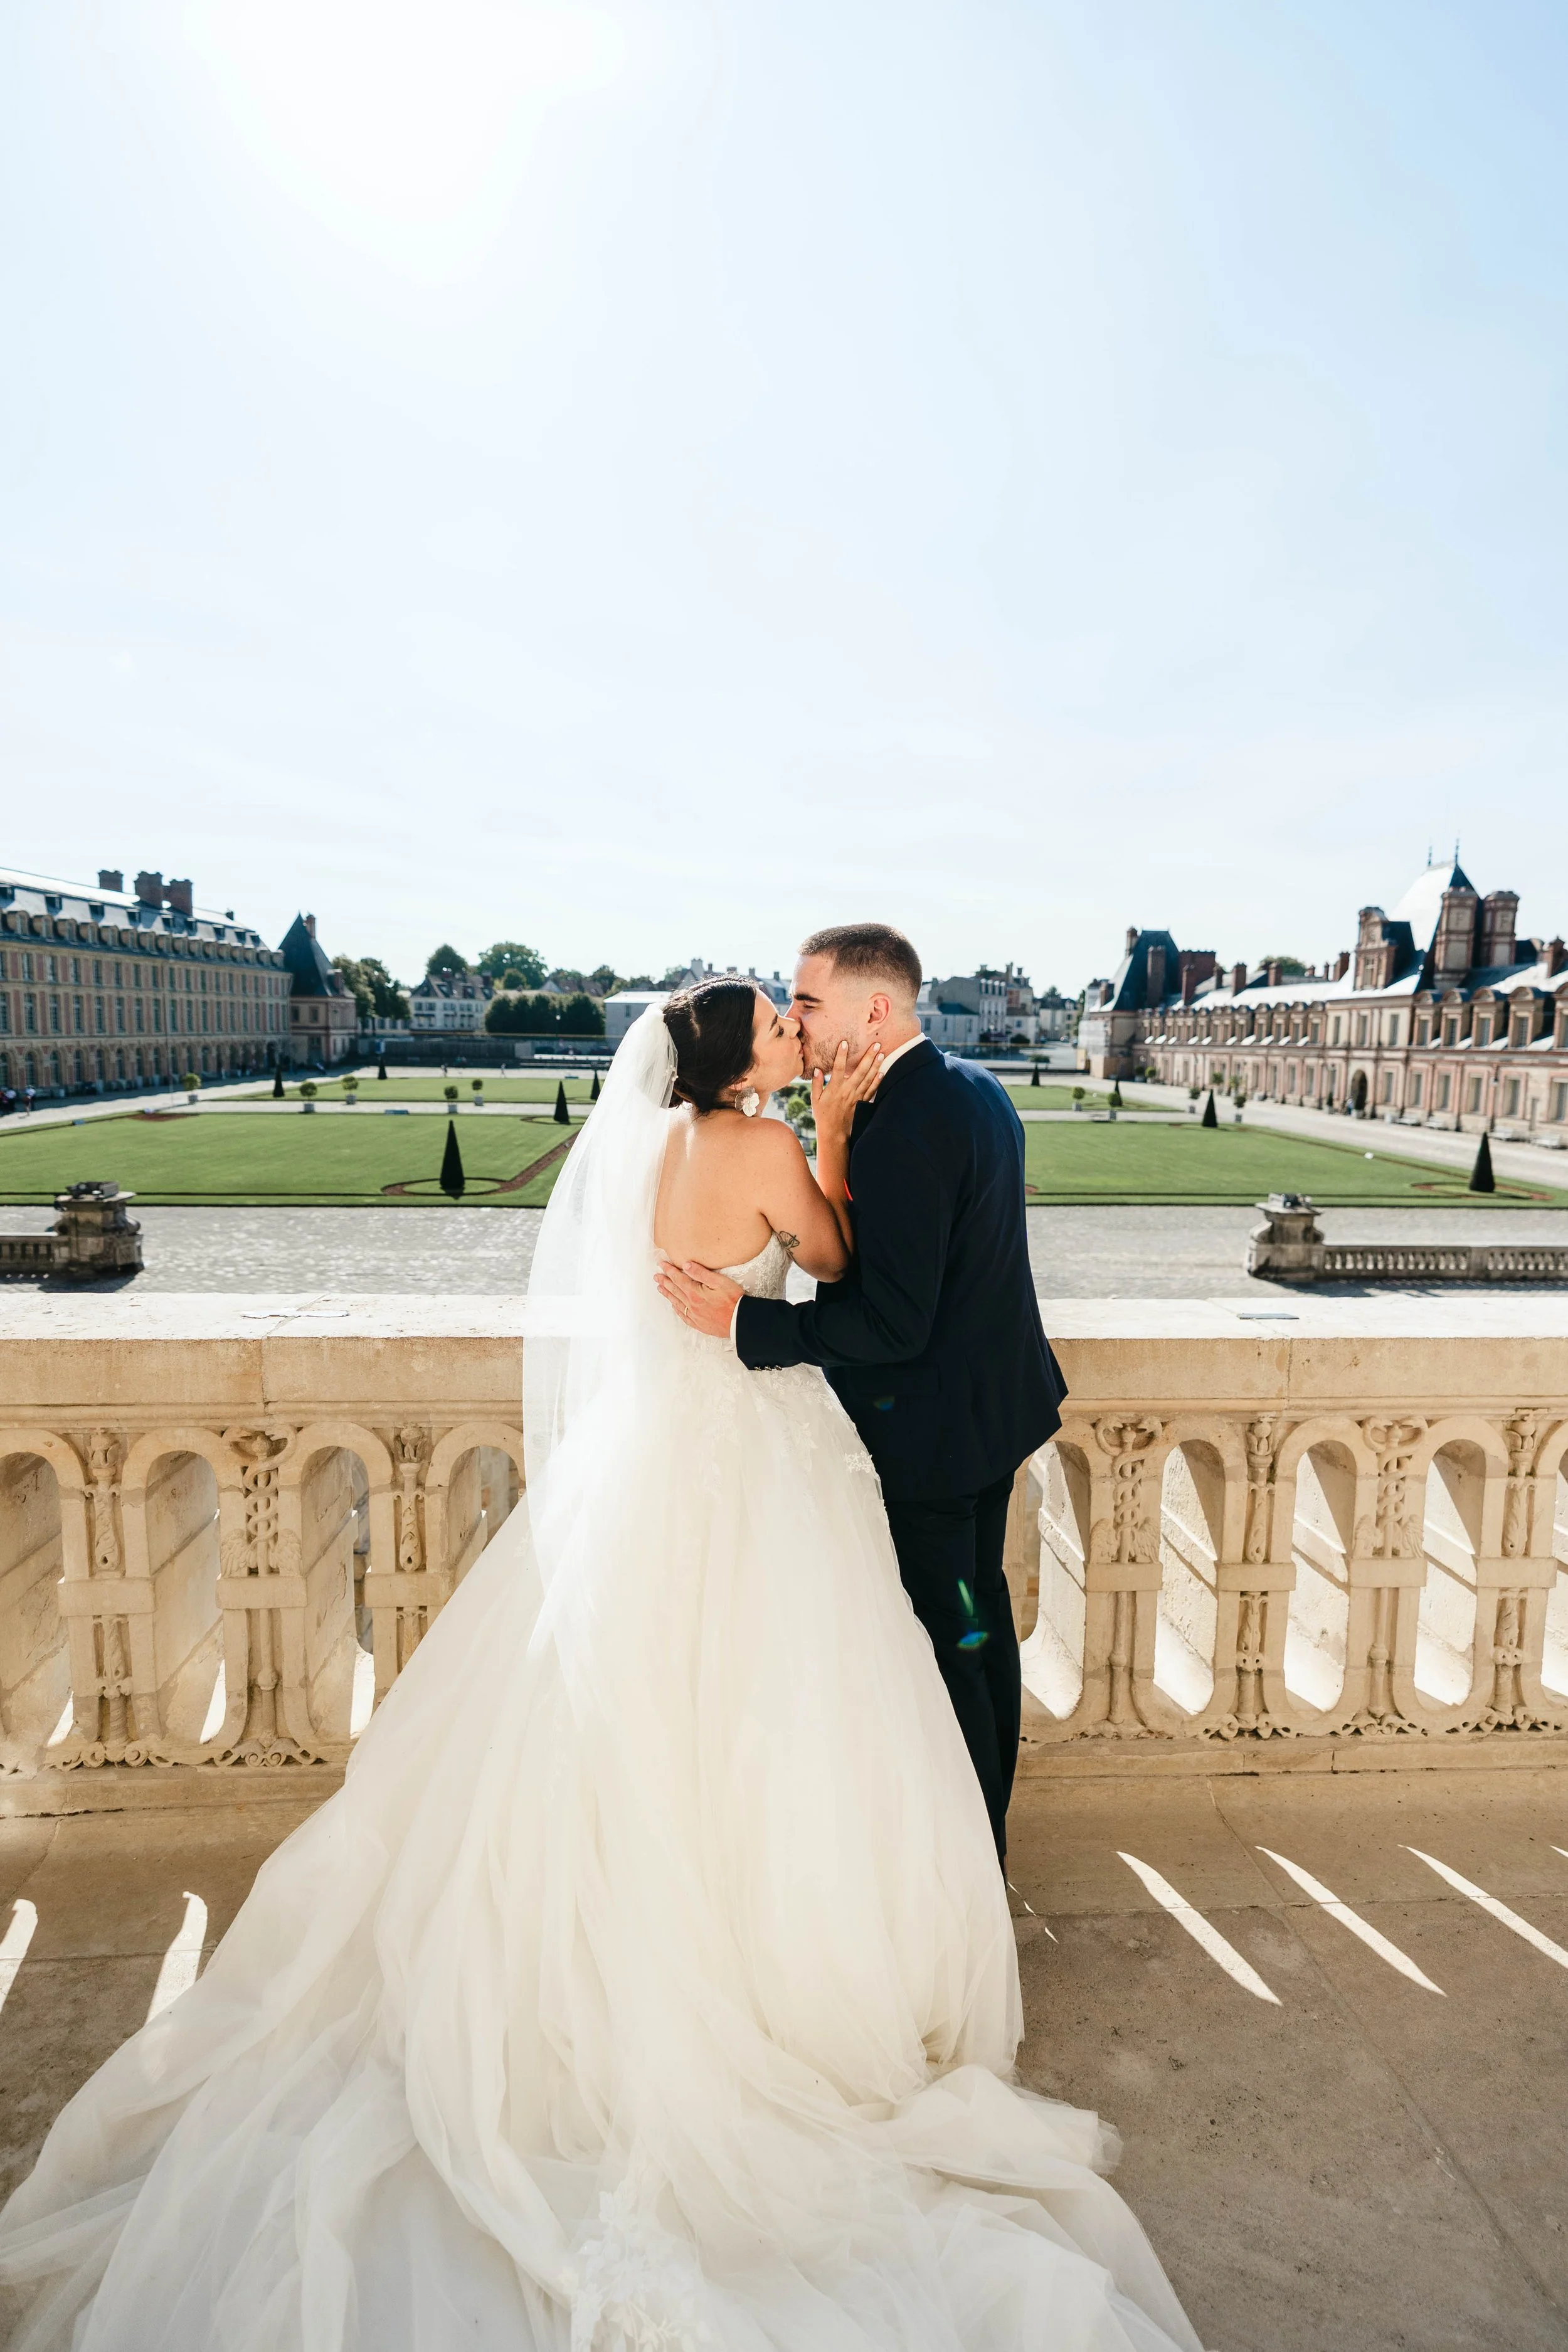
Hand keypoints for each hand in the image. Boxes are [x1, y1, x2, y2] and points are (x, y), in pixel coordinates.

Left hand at [655, 1258, 743, 1338]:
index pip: (678, 1279)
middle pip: (675, 1290)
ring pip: (677, 1303)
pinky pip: (683, 1315)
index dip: (669, 1270)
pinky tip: (674, 1306)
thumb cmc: (733, 1300)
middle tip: (656, 1276)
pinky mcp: (699, 1324)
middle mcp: (691, 1305)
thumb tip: (686, 1265)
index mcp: (695, 1293)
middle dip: (665, 1282)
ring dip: (668, 1294)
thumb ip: (701, 1273)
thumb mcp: (719, 1281)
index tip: (661, 1264)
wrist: (740, 1321)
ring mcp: (694, 1315)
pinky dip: (677, 1309)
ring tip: (660, 1288)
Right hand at [810, 1038, 883, 1154]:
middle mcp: (847, 1091)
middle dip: (868, 1056)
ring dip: (876, 1066)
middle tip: (876, 1044)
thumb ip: (816, 1083)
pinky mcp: (862, 1103)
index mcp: (834, 1088)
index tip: (844, 1043)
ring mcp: (857, 1097)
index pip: (838, 1068)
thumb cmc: (823, 1115)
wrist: (834, 1133)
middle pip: (860, 1071)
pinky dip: (877, 1081)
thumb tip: (817, 1069)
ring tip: (881, 1054)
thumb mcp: (815, 1099)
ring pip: (868, 1078)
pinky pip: (872, 1090)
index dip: (841, 1055)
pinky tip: (882, 1072)